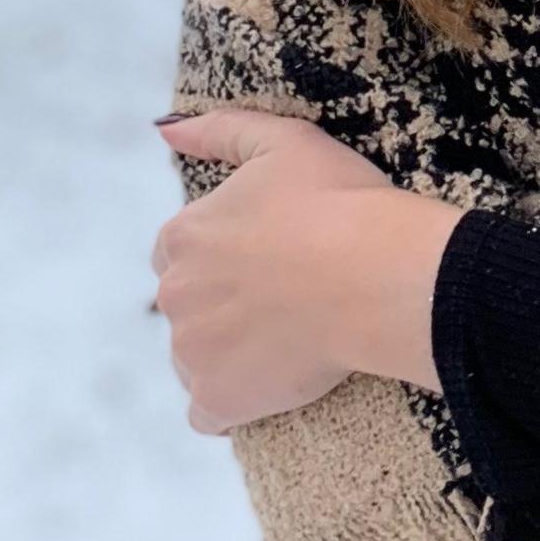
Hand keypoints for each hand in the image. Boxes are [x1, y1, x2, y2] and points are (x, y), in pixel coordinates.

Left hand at [150, 108, 463, 434]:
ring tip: (289, 337)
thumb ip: (220, 130)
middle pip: (188, 304)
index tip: (270, 256)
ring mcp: (192, 353)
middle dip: (225, 303)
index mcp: (183, 236)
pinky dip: (232, 401)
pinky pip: (209, 411)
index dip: (227, 254)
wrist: (375, 274)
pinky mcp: (217, 399)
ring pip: (197, 356)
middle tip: (287, 296)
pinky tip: (271, 382)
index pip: (182, 251)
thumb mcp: (284, 142)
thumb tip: (164, 131)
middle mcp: (174, 294)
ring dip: (230, 350)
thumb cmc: (337, 201)